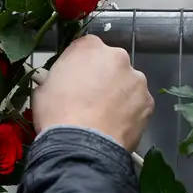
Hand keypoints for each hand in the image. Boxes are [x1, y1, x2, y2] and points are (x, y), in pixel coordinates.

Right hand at [32, 35, 153, 151]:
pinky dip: (129, 111)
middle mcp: (117, 56)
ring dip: (118, 94)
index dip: (79, 65)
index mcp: (89, 47)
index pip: (85, 48)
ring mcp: (136, 79)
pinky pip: (137, 103)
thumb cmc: (56, 114)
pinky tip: (116, 126)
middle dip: (102, 77)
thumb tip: (61, 84)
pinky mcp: (148, 102)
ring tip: (105, 116)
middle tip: (90, 99)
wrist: (81, 146)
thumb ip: (57, 77)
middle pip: (110, 63)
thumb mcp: (43, 88)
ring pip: (126, 83)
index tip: (74, 80)